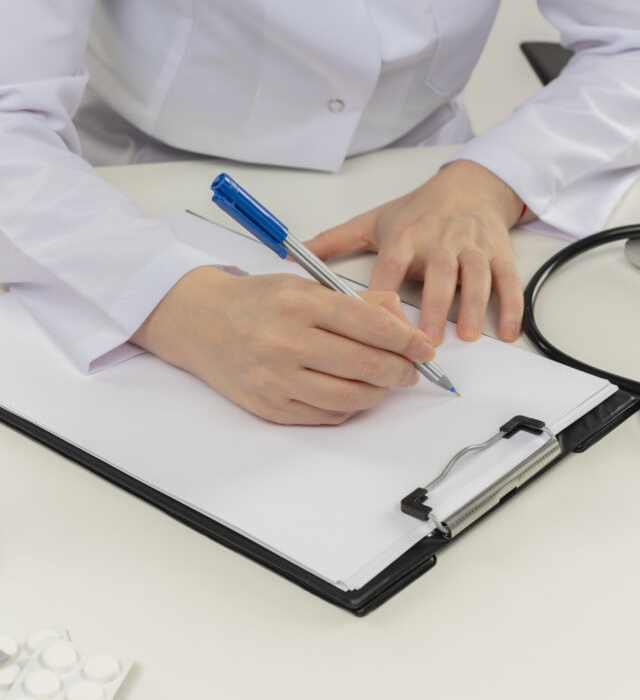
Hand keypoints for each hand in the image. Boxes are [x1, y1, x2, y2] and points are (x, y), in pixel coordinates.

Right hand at [130, 267, 434, 424]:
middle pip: (365, 366)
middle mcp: (286, 341)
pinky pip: (325, 415)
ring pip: (349, 397)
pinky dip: (349, 407)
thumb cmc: (256, 300)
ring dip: (379, 393)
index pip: (369, 325)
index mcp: (299, 303)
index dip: (406, 340)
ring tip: (384, 382)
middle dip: (400, 370)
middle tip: (410, 370)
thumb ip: (354, 301)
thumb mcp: (304, 284)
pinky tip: (354, 393)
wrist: (200, 322)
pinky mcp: (269, 406)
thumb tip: (400, 322)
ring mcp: (276, 378)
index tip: (424, 348)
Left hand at [305, 160, 527, 345]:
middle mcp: (440, 241)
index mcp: (406, 237)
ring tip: (466, 335)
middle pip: (438, 275)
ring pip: (475, 277)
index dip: (384, 294)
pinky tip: (507, 331)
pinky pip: (507, 280)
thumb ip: (334, 241)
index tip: (376, 325)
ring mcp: (472, 247)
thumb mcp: (374, 220)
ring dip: (472, 306)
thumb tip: (293, 255)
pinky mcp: (498, 252)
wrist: (470, 185)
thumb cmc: (418, 210)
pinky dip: (510, 306)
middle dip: (433, 308)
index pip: (391, 266)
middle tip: (426, 342)